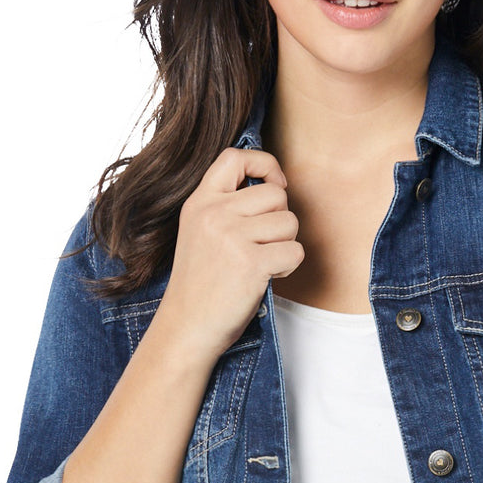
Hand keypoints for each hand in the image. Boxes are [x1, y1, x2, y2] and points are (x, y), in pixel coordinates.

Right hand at [156, 148, 304, 360]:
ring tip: (262, 262)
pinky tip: (267, 277)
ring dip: (285, 245)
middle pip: (276, 195)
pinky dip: (288, 267)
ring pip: (290, 222)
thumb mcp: (200, 231)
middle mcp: (214, 213)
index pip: (235, 156)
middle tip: (263, 245)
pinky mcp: (251, 262)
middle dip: (280, 220)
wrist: (187, 326)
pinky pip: (295, 251)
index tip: (275, 184)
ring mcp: (232, 236)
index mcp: (199, 202)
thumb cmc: (201, 284)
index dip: (265, 164)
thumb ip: (226, 206)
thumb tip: (276, 186)